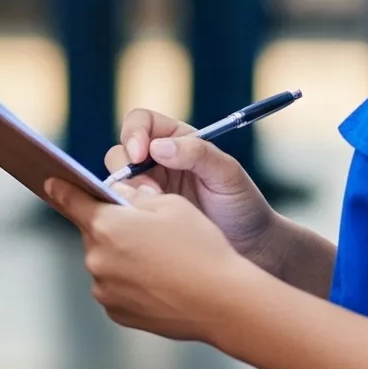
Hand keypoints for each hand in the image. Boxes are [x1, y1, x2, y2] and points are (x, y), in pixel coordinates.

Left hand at [41, 179, 254, 340]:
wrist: (222, 302)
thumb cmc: (200, 247)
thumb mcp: (170, 205)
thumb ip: (135, 197)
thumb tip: (119, 195)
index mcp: (106, 226)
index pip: (72, 200)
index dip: (62, 189)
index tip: (51, 183)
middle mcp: (97, 259)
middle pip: (95, 234)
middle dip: (113, 228)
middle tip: (146, 229)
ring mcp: (105, 290)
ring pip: (106, 262)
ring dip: (122, 256)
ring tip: (161, 259)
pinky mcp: (117, 313)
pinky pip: (116, 288)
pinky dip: (130, 281)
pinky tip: (160, 281)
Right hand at [111, 107, 276, 258]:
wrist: (250, 247)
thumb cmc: (243, 205)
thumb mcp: (227, 174)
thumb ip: (197, 153)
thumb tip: (157, 148)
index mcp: (178, 140)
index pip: (141, 122)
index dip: (134, 133)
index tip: (140, 154)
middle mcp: (158, 161)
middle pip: (121, 150)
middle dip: (127, 168)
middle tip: (150, 192)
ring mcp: (149, 189)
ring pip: (117, 180)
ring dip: (127, 192)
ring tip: (153, 208)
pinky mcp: (145, 214)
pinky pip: (122, 207)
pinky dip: (127, 211)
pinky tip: (147, 222)